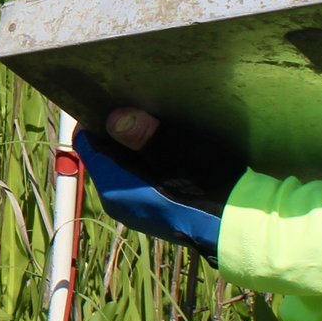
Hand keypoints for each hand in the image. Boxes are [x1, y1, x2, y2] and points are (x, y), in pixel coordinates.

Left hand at [77, 114, 224, 259]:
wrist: (234, 225)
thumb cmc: (203, 184)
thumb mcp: (173, 149)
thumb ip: (140, 133)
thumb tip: (113, 117)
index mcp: (112, 186)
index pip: (86, 144)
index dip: (94, 118)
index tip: (108, 95)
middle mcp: (116, 201)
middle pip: (103, 154)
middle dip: (114, 130)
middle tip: (132, 101)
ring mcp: (134, 209)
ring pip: (121, 166)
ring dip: (131, 144)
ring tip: (149, 118)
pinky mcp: (152, 211)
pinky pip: (137, 178)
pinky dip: (143, 160)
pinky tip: (163, 144)